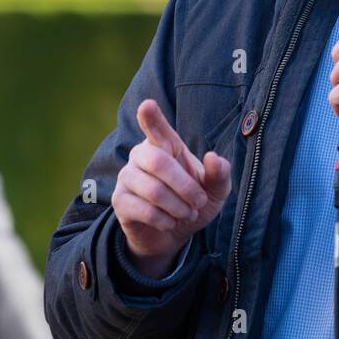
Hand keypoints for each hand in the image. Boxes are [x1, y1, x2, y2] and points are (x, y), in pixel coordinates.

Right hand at [114, 99, 232, 277]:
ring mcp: (127, 176)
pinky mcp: (119, 200)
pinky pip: (144, 210)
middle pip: (159, 161)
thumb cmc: (194, 201)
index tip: (147, 105)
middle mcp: (141, 155)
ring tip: (186, 213)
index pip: (156, 127)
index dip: (151, 116)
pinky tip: (169, 222)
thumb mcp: (216, 190)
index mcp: (166, 144)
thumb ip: (219, 174)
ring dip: (178, 207)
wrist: (174, 233)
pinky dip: (165, 220)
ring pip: (153, 190)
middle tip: (199, 201)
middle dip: (185, 187)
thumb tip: (213, 157)